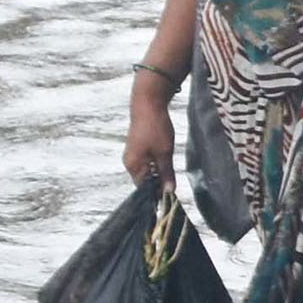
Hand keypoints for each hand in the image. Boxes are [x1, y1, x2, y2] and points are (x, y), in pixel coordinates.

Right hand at [121, 71, 176, 185]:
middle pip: (145, 180)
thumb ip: (166, 173)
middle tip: (173, 186)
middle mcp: (129, 162)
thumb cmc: (155, 128)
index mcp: (133, 166)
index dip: (157, 194)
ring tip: (171, 176)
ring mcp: (132, 154)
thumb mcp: (165, 153)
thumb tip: (169, 192)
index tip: (170, 198)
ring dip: (158, 174)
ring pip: (146, 171)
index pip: (144, 188)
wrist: (148, 104)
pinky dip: (155, 165)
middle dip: (158, 184)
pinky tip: (166, 163)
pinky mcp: (137, 148)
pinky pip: (146, 162)